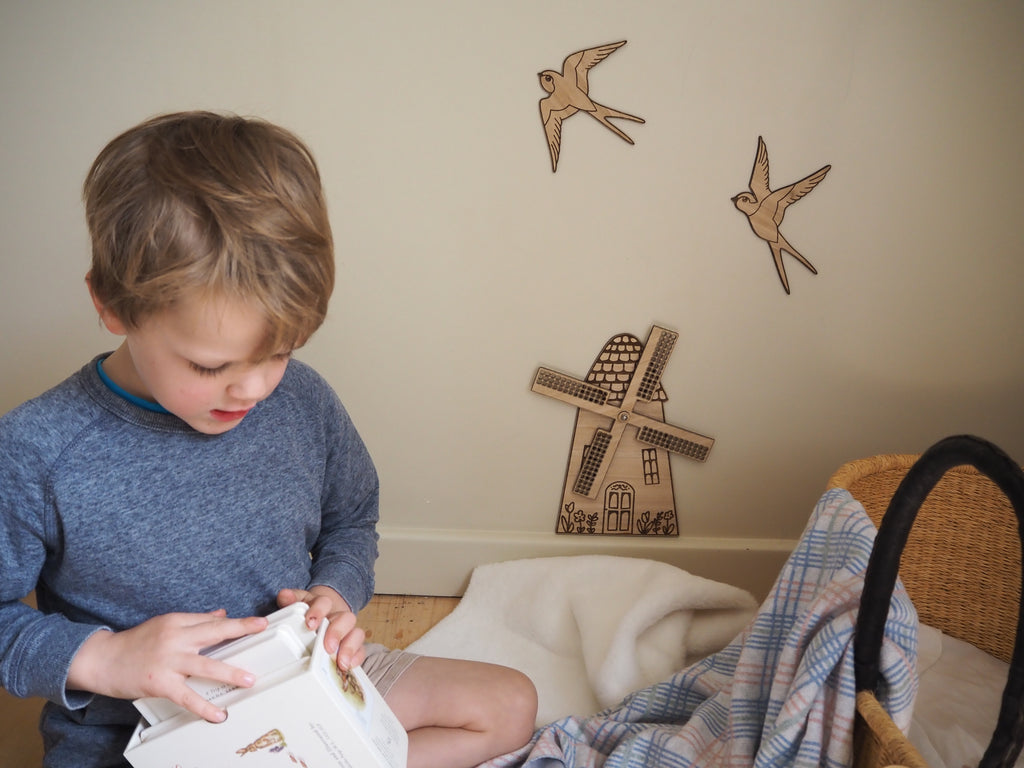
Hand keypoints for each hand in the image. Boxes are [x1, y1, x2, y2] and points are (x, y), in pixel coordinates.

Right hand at [67, 610, 267, 722]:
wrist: (102, 660)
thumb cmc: (135, 643)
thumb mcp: (164, 624)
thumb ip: (194, 620)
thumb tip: (221, 614)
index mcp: (177, 621)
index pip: (211, 620)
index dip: (237, 622)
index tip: (259, 622)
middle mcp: (174, 638)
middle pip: (213, 631)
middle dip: (240, 630)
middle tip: (261, 630)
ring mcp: (168, 661)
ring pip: (205, 665)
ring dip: (230, 672)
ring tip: (248, 679)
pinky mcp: (160, 683)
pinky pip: (186, 697)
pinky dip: (204, 707)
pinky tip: (218, 714)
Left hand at [277, 587, 365, 670]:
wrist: (325, 611)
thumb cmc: (309, 610)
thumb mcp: (299, 601)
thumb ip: (291, 599)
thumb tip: (284, 595)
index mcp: (323, 604)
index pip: (324, 603)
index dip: (318, 612)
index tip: (310, 624)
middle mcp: (338, 616)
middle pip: (346, 619)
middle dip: (337, 633)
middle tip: (328, 646)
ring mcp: (348, 630)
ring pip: (356, 634)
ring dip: (349, 648)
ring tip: (341, 662)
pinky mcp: (353, 644)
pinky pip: (361, 649)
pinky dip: (357, 657)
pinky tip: (349, 666)